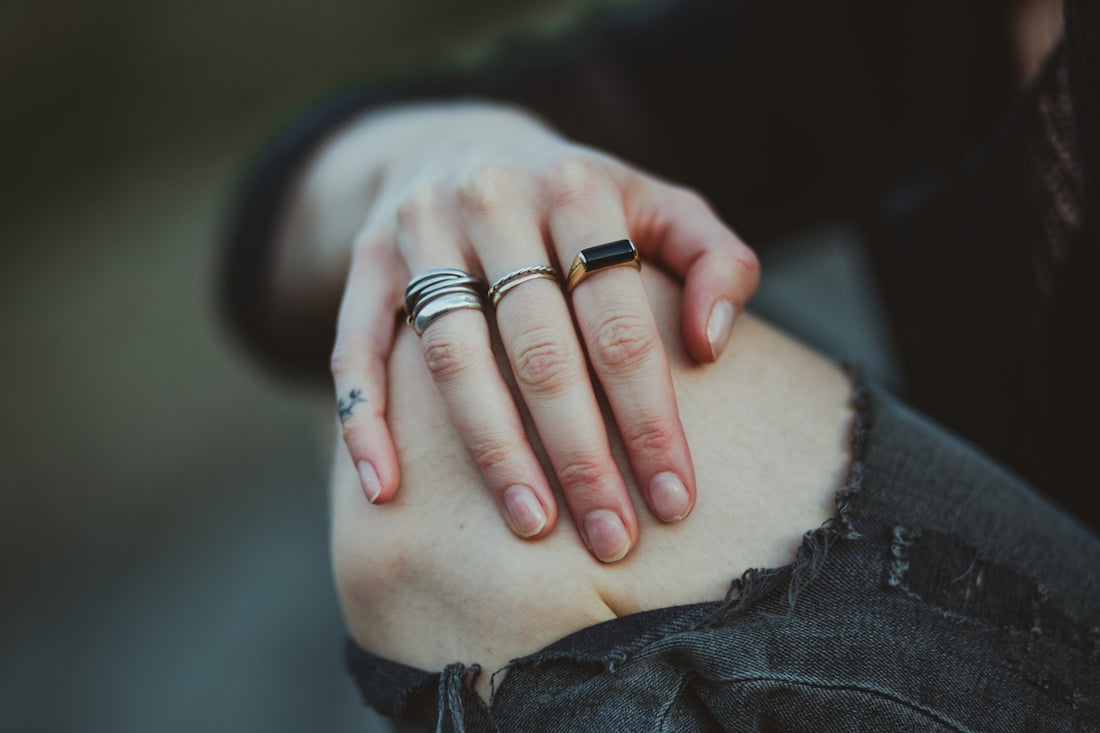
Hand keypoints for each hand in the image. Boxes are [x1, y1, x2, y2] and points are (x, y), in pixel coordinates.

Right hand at [328, 103, 758, 561]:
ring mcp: (421, 231)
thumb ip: (715, 260)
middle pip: (540, 351)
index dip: (650, 420)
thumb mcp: (663, 206)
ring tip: (531, 527)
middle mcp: (494, 201)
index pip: (620, 324)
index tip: (675, 500)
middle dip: (581, 457)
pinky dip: (365, 420)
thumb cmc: (585, 202)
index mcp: (577, 187)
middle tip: (610, 540)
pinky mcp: (367, 261)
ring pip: (455, 358)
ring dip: (494, 452)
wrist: (469, 144)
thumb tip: (711, 344)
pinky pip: (356, 347)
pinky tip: (387, 491)